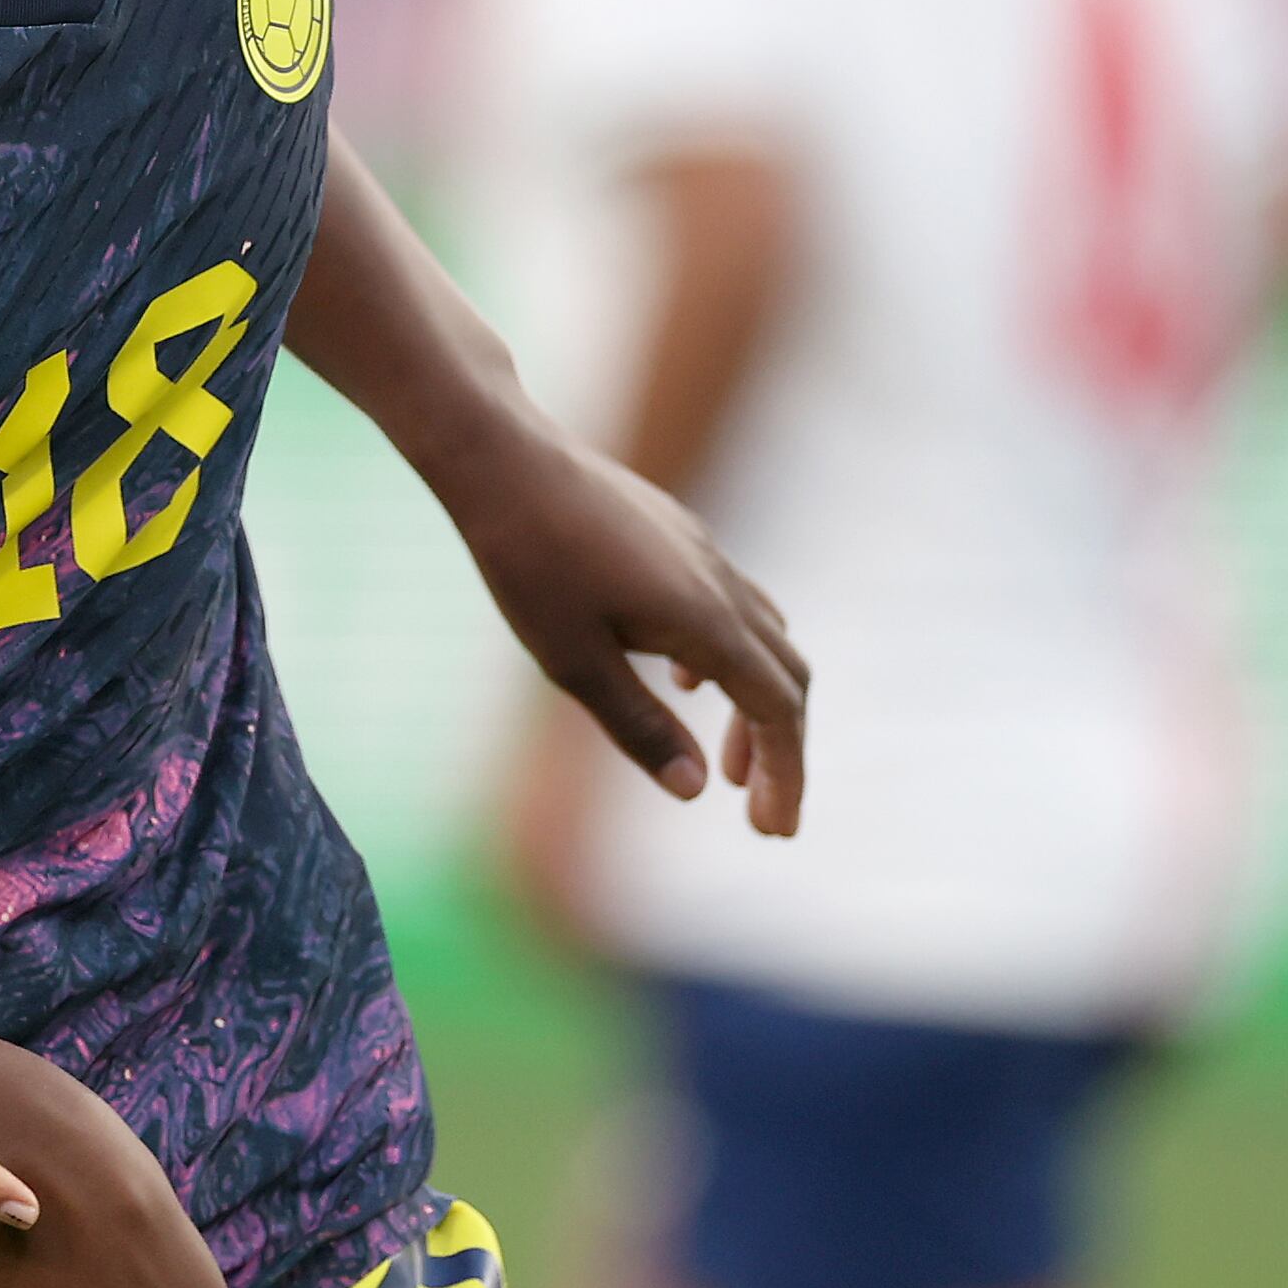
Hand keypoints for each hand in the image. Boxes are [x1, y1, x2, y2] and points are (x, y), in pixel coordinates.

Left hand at [442, 421, 806, 835]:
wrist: (500, 457)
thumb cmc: (526, 560)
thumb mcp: (573, 661)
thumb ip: (638, 726)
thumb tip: (696, 789)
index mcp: (706, 621)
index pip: (778, 710)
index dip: (786, 774)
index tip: (775, 831)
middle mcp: (720, 582)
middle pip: (786, 676)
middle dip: (779, 749)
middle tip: (759, 812)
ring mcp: (702, 551)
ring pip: (763, 637)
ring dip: (755, 704)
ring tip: (727, 763)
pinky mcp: (676, 533)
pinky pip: (731, 603)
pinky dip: (728, 658)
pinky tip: (683, 680)